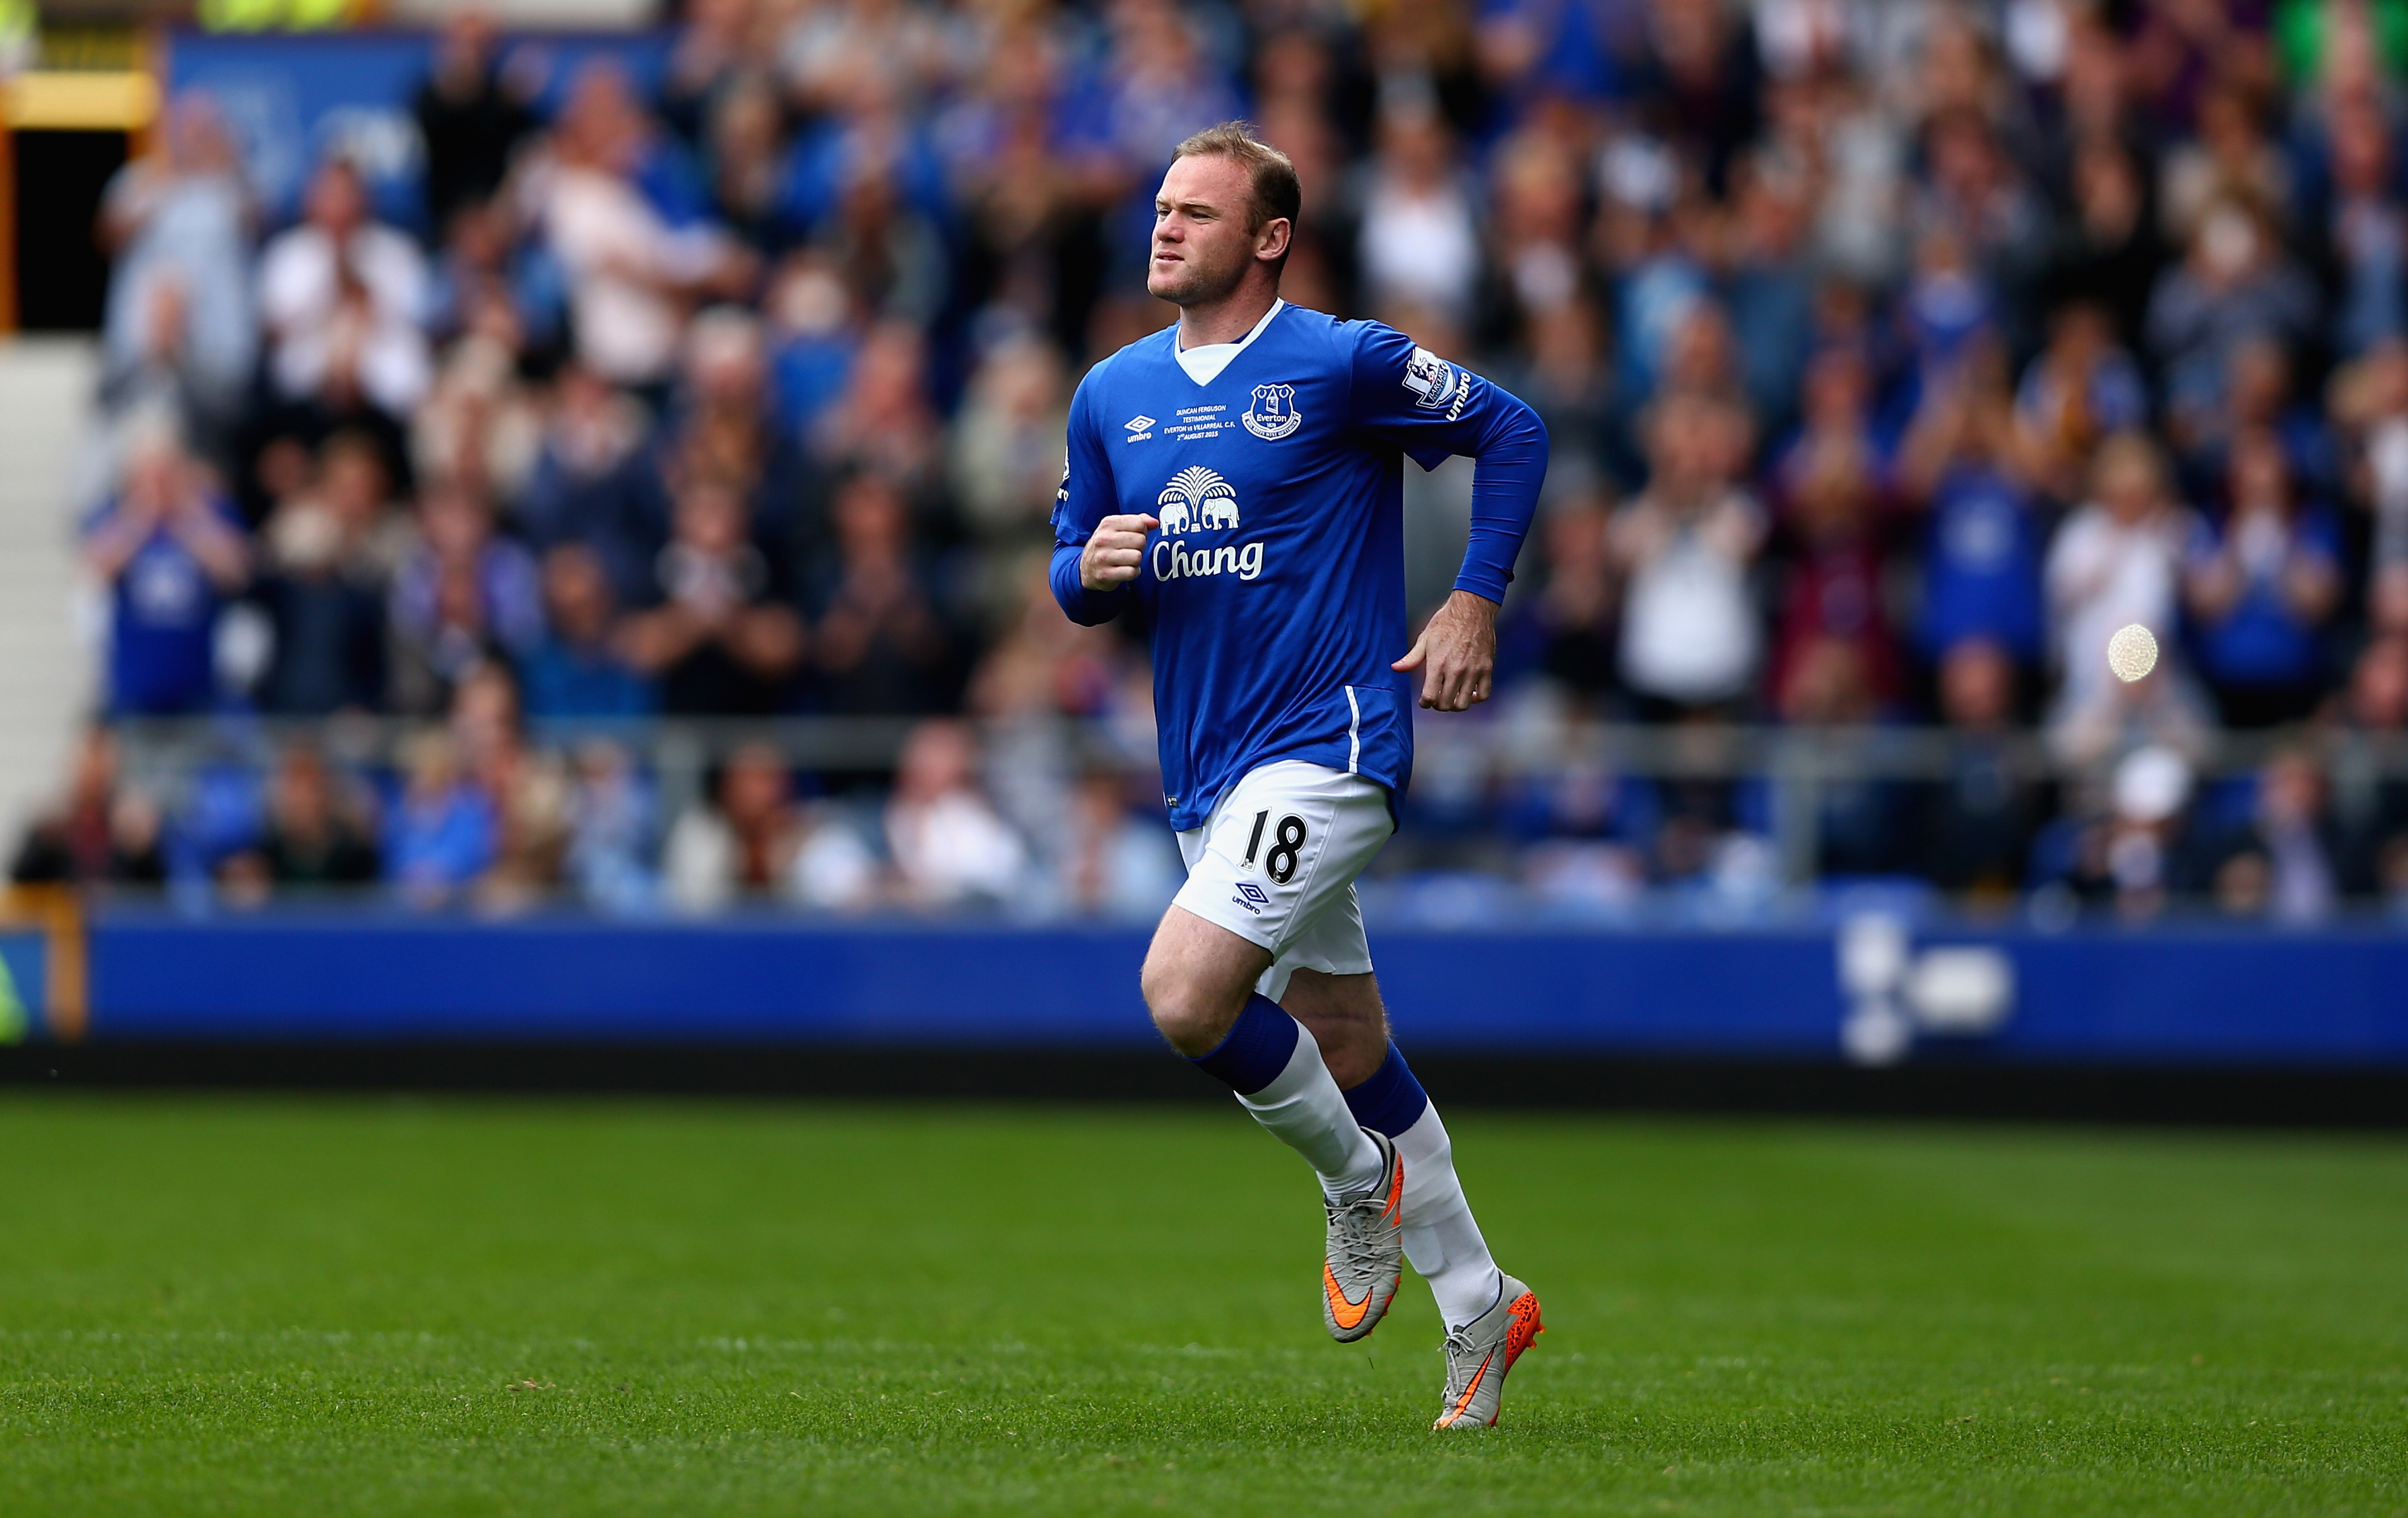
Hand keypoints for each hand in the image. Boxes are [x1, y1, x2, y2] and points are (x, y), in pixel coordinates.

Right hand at [1080, 513, 1156, 590]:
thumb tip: (1155, 523)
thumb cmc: (1107, 546)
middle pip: (1141, 541)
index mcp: (1108, 523)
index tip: (1133, 536)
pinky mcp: (1105, 574)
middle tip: (1130, 550)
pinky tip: (1125, 570)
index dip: (1142, 531)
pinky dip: (1133, 572)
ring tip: (1127, 560)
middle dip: (1140, 547)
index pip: (1139, 523)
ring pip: (1137, 557)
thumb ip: (1138, 521)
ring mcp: (1103, 557)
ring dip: (1137, 561)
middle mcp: (1103, 539)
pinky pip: (1132, 572)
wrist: (1086, 569)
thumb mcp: (1117, 528)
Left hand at [1392, 589, 1498, 710]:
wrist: (1472, 609)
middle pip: (1445, 704)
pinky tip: (1470, 693)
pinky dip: (1476, 698)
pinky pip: (1484, 694)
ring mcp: (1473, 671)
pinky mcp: (1487, 668)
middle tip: (1437, 699)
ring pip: (1464, 703)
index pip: (1429, 697)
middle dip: (1438, 705)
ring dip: (1455, 705)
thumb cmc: (1447, 622)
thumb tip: (1395, 668)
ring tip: (1452, 698)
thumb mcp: (1425, 639)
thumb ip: (1411, 658)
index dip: (1424, 703)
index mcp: (1438, 664)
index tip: (1424, 700)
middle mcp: (1456, 670)